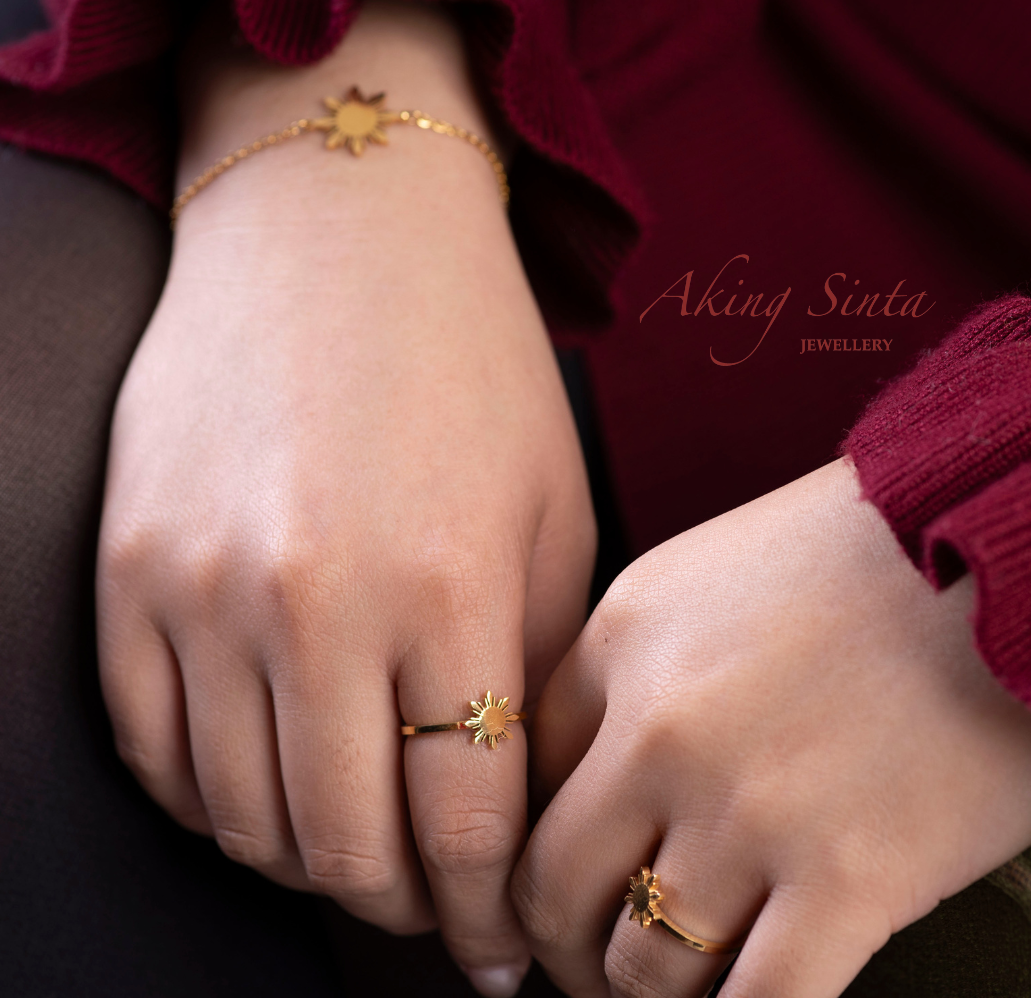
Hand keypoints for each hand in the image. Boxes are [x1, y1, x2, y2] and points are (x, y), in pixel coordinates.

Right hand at [96, 0, 593, 995]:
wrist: (336, 232)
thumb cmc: (471, 365)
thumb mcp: (552, 511)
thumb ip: (536, 666)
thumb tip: (513, 805)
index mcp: (447, 589)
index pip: (461, 827)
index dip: (482, 913)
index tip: (495, 951)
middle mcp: (314, 602)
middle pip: (345, 847)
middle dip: (399, 905)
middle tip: (428, 907)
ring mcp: (201, 586)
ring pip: (241, 816)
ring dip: (306, 861)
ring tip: (353, 850)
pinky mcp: (127, 567)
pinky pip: (151, 747)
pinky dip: (209, 799)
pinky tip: (261, 787)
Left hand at [512, 457, 1030, 997]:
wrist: (989, 552)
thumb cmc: (851, 557)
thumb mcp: (695, 578)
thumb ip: (624, 667)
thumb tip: (584, 772)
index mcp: (621, 645)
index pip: (522, 779)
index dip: (522, 842)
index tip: (543, 878)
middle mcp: (661, 731)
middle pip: (552, 887)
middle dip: (561, 944)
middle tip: (583, 960)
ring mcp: (748, 809)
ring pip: (642, 968)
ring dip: (644, 992)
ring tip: (670, 983)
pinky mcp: (850, 879)